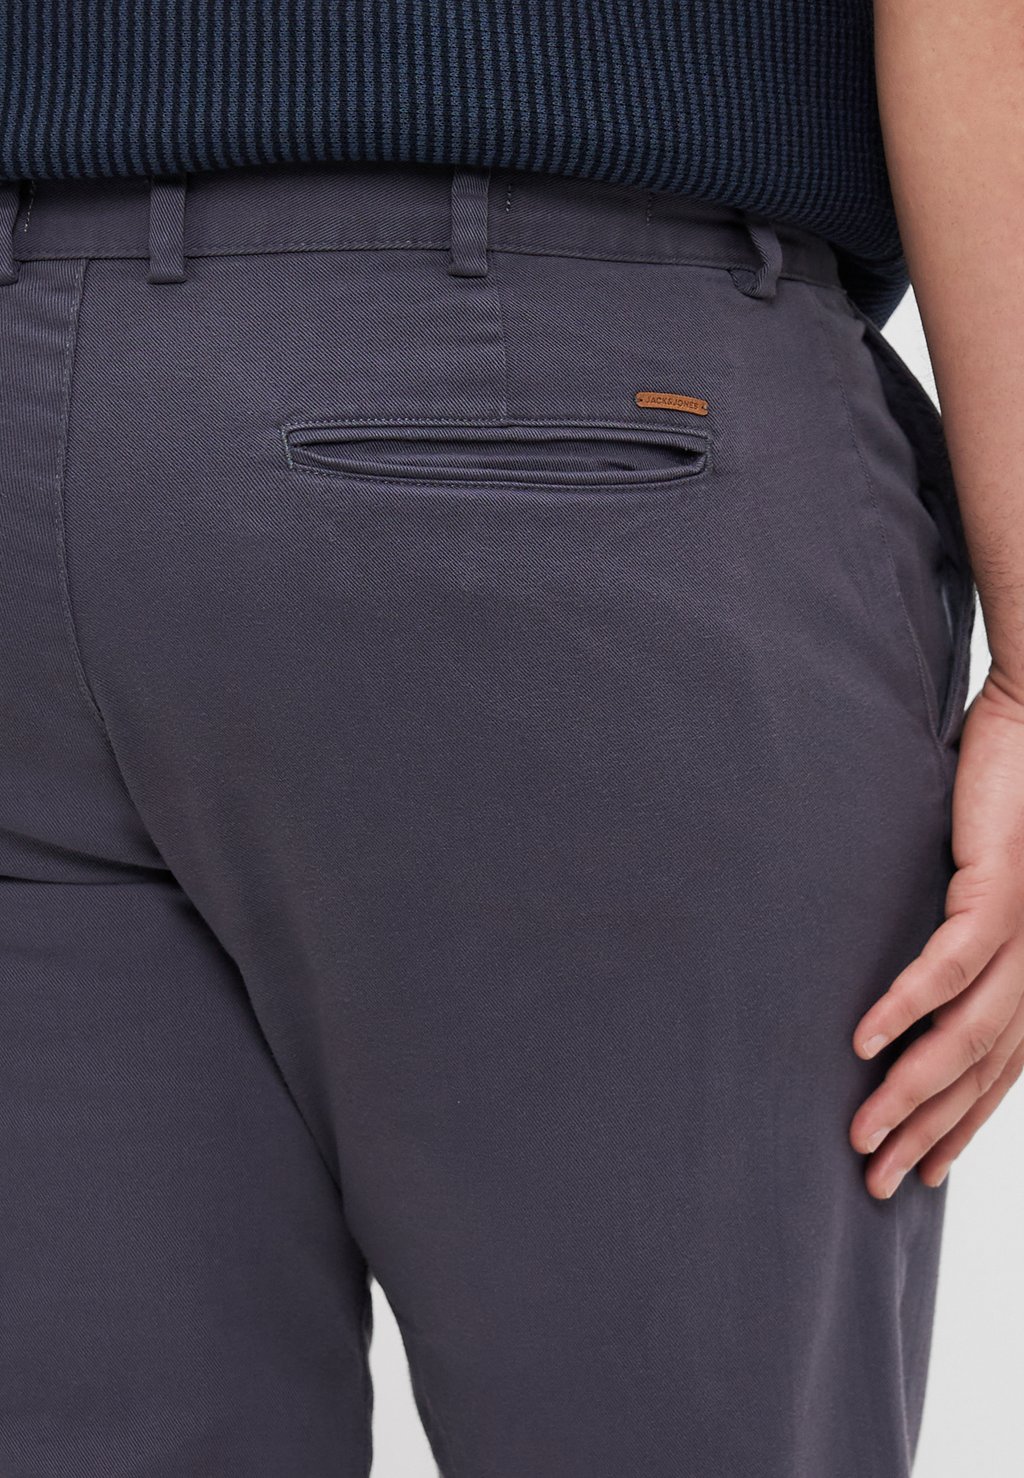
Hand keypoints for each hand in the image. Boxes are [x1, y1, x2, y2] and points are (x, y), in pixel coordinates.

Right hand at [849, 667, 1023, 1197]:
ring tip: (861, 1133)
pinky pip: (950, 964)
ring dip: (913, 1092)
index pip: (999, 1069)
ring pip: (969, 1035)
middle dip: (929, 1133)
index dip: (960, 1126)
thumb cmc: (1006, 794)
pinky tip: (866, 1041)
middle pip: (983, 1070)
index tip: (919, 1171)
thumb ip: (957, 931)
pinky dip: (907, 1006)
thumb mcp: (978, 879)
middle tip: (876, 1182)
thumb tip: (910, 975)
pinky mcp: (999, 889)